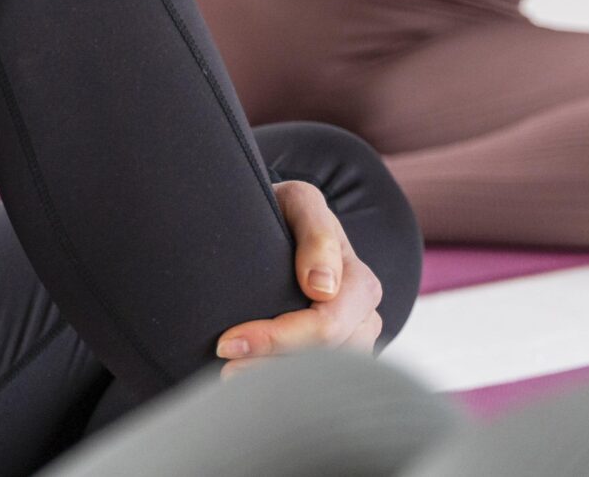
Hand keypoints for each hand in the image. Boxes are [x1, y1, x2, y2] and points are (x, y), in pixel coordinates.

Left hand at [213, 180, 385, 375]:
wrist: (288, 223)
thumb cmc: (289, 211)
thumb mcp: (300, 203)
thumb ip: (316, 232)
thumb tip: (322, 287)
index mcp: (358, 281)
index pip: (326, 327)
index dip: (276, 340)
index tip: (227, 343)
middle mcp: (364, 315)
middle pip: (327, 360)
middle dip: (271, 367)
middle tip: (224, 369)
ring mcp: (355, 338)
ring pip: (327, 378)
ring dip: (278, 381)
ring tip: (233, 377)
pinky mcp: (341, 354)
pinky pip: (323, 381)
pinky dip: (290, 385)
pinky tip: (256, 382)